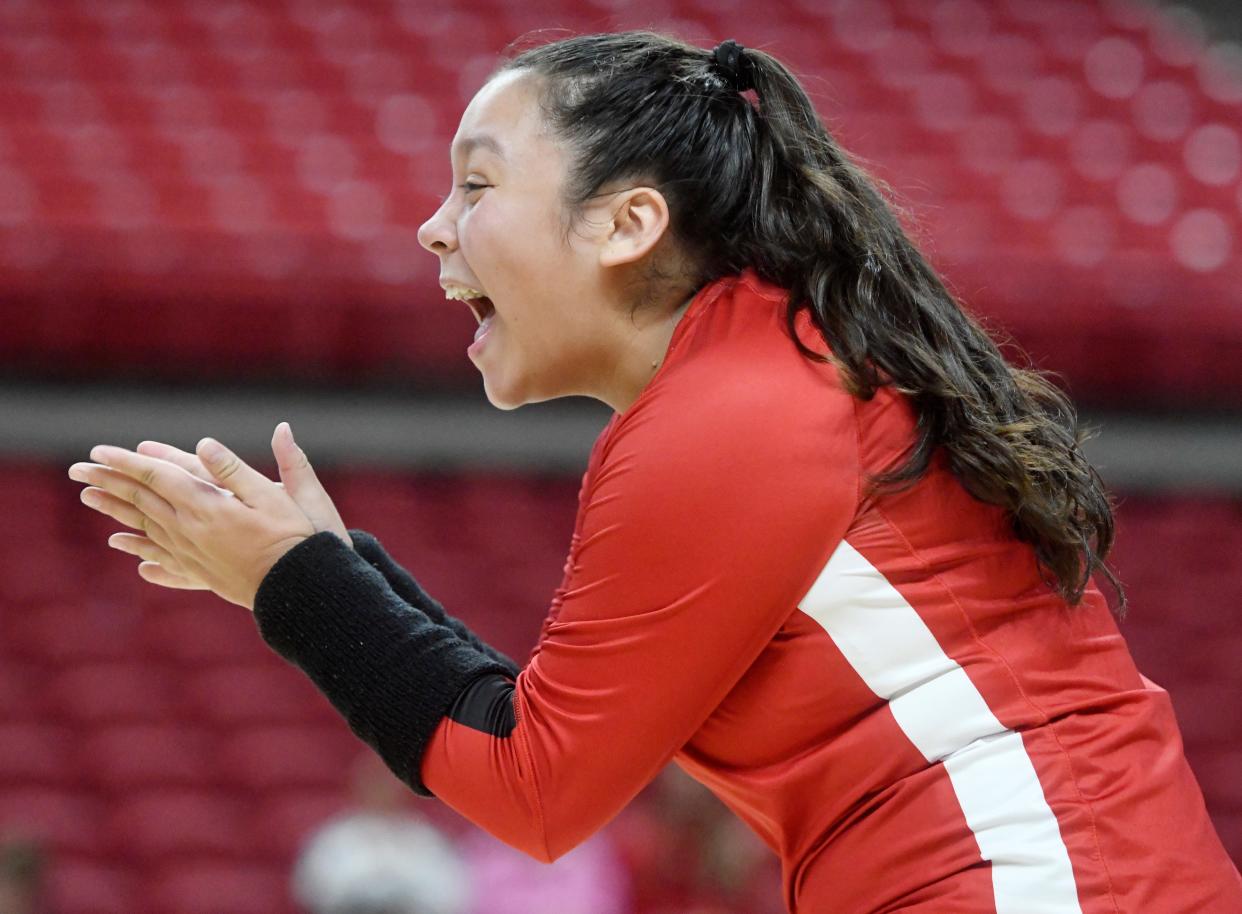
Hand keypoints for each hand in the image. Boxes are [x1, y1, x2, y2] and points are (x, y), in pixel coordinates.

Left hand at [68, 424, 343, 609]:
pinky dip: (141, 551)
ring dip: (116, 511)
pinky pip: (163, 560)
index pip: (157, 478)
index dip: (128, 462)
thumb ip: (237, 470)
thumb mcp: (276, 498)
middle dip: (109, 482)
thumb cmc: (297, 539)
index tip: (99, 451)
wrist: (302, 590)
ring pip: (145, 527)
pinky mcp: (203, 573)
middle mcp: (192, 532)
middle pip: (142, 501)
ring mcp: (194, 555)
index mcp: (208, 508)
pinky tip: (126, 550)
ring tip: (89, 498)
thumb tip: (205, 443)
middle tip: (78, 470)